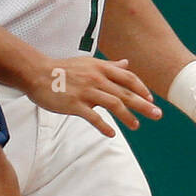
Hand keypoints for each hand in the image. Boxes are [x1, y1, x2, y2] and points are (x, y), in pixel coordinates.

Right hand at [24, 55, 161, 136]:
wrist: (37, 73)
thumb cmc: (63, 69)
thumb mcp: (88, 63)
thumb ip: (109, 65)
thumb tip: (126, 64)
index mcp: (101, 68)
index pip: (128, 78)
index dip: (141, 89)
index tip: (150, 99)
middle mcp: (96, 79)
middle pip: (125, 93)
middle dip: (143, 105)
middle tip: (157, 115)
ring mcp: (86, 92)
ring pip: (113, 104)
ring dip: (127, 116)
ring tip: (136, 126)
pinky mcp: (74, 104)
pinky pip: (93, 117)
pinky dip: (104, 125)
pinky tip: (112, 133)